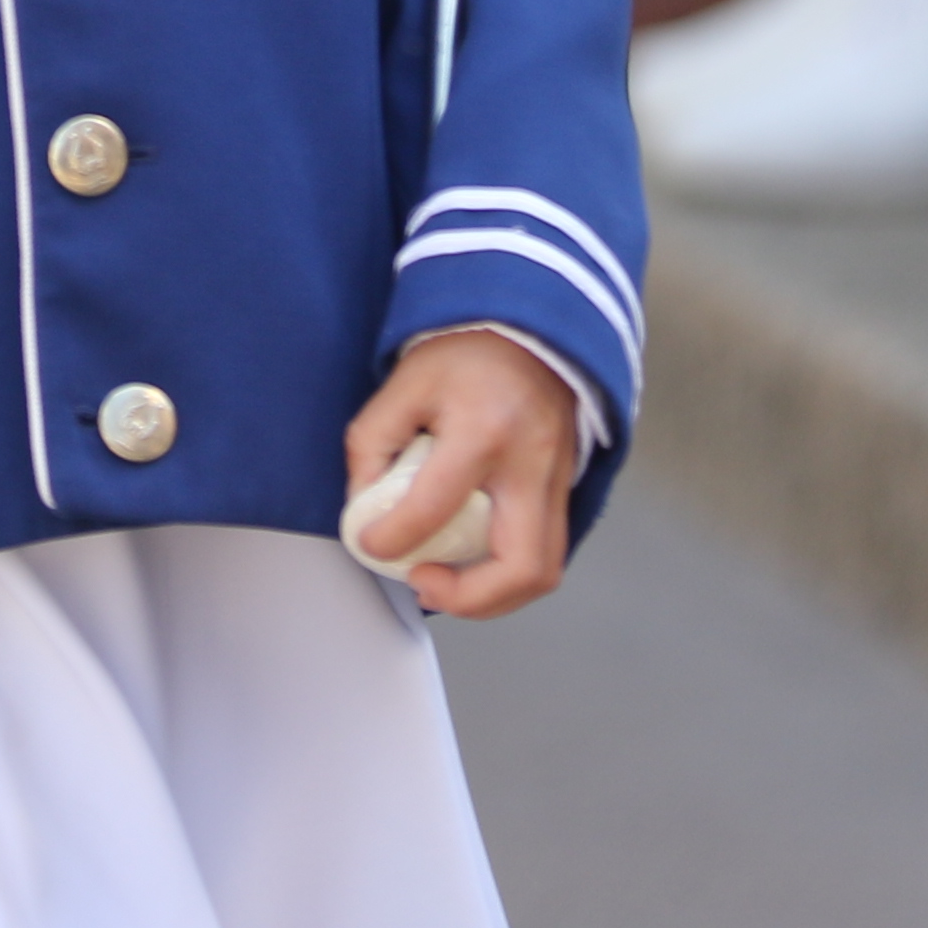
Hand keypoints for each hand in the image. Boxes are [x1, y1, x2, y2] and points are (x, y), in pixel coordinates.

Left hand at [338, 331, 581, 619]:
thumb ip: (371, 444)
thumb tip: (360, 510)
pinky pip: (547, 554)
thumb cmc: (466, 355)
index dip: (392, 538)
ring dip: (491, 598)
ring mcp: (558, 483)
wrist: (530, 329)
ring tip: (445, 584)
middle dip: (467, 598)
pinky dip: (507, 574)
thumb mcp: (404, 384)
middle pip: (520, 566)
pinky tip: (471, 565)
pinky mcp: (566, 492)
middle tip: (423, 582)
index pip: (436, 506)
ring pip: (543, 572)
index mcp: (484, 430)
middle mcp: (531, 465)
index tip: (368, 541)